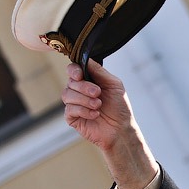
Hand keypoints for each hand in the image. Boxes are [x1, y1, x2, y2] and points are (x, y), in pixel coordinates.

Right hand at [62, 60, 158, 188]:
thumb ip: (100, 71)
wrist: (121, 129)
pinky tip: (95, 114)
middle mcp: (79, 91)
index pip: (73, 70)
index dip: (73, 70)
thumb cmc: (119, 107)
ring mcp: (74, 104)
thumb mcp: (114, 84)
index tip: (80, 75)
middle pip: (70, 82)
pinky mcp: (72, 117)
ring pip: (67, 95)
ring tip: (98, 105)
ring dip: (85, 100)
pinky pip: (70, 109)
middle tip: (98, 93)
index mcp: (88, 80)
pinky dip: (84, 111)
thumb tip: (86, 59)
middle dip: (84, 87)